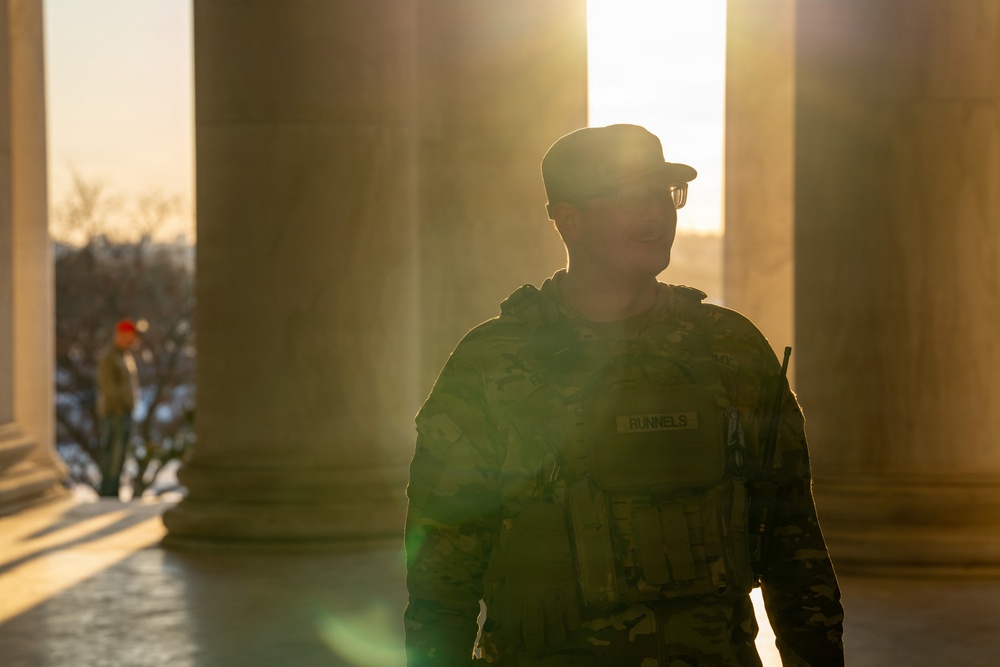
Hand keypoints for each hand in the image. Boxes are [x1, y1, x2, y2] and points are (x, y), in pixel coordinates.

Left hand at [489, 501, 581, 654]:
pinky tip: (569, 627)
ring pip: (555, 627)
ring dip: (554, 639)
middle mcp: (533, 596)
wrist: (544, 523)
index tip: (512, 642)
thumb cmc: (519, 541)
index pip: (511, 625)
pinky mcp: (569, 586)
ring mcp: (553, 592)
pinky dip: (571, 624)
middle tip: (534, 650)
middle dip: (534, 645)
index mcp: (513, 591)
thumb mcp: (500, 562)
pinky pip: (572, 612)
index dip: (511, 638)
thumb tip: (493, 606)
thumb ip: (494, 585)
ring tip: (553, 642)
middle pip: (534, 631)